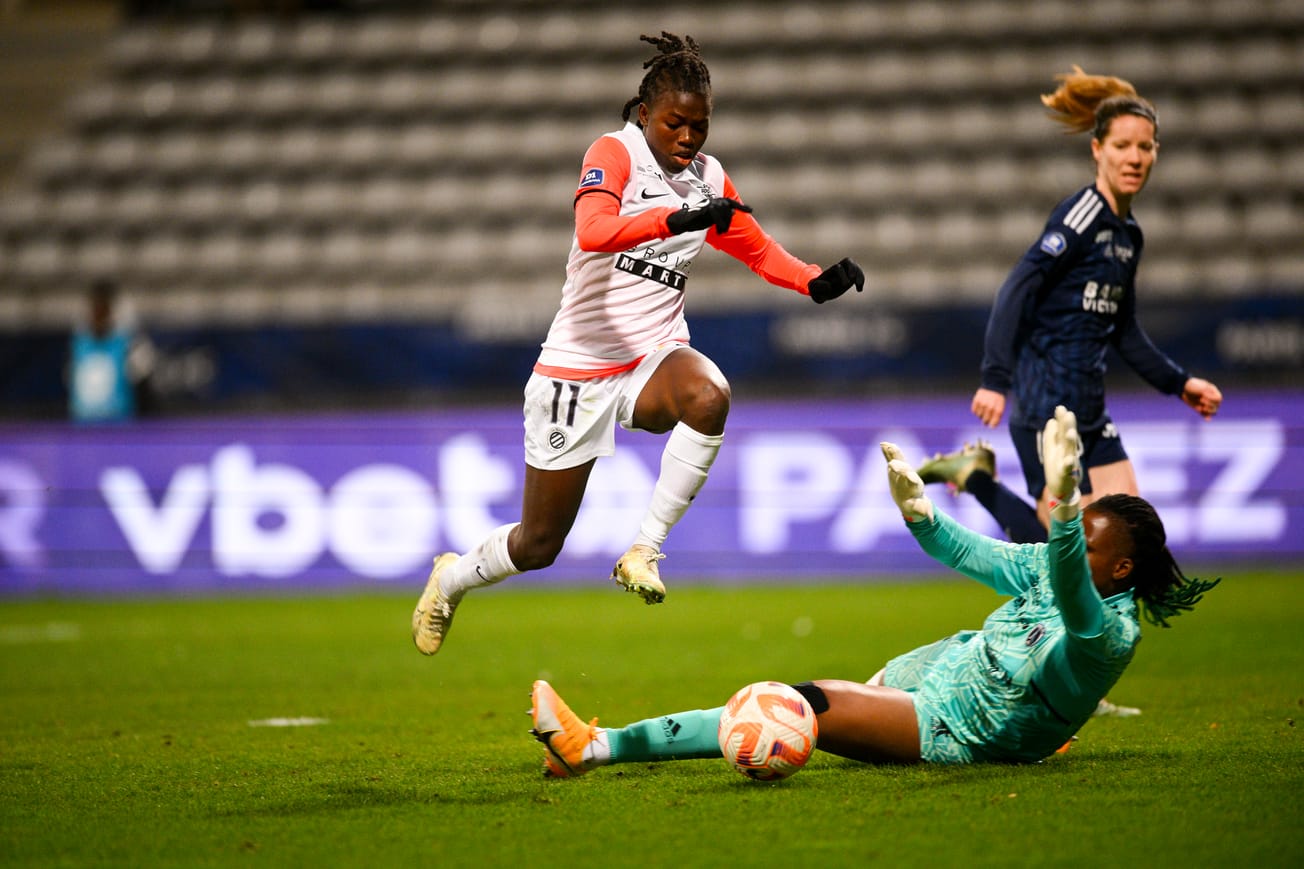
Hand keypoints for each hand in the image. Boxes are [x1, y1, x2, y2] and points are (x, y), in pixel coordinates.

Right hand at [666, 197, 752, 234]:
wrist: (683, 221)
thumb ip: (722, 215)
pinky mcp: (707, 208)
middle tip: (722, 231)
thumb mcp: (712, 218)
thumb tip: (733, 212)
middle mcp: (714, 200)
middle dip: (728, 223)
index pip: (731, 202)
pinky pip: (718, 218)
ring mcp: (711, 204)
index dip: (741, 206)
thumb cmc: (696, 220)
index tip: (751, 210)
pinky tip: (718, 232)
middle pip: (729, 211)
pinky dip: (719, 225)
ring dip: (724, 226)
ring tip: (719, 232)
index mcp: (716, 201)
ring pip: (725, 215)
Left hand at [808, 257, 865, 303]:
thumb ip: (819, 287)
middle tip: (853, 279)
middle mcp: (839, 268)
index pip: (837, 267)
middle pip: (848, 261)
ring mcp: (845, 271)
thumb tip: (829, 286)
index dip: (842, 275)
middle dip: (853, 269)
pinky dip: (861, 280)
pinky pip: (859, 274)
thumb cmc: (816, 289)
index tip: (844, 285)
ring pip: (855, 267)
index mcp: (830, 271)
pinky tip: (859, 290)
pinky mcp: (851, 276)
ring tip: (859, 286)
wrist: (821, 290)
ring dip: (860, 275)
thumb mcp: (814, 289)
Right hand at [880, 442, 933, 522]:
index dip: (911, 479)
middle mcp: (910, 476)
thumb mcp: (920, 510)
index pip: (914, 481)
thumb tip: (930, 518)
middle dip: (900, 467)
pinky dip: (887, 453)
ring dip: (894, 454)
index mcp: (916, 487)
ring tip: (888, 446)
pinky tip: (882, 444)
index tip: (909, 476)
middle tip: (893, 464)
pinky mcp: (895, 468)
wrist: (912, 497)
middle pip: (905, 470)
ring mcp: (903, 470)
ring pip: (899, 460)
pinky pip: (891, 459)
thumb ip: (923, 511)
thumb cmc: (917, 505)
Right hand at [971, 388, 1005, 427]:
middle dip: (986, 421)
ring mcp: (982, 404)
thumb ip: (997, 418)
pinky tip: (980, 407)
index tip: (991, 425)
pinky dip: (976, 411)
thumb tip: (991, 427)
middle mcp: (990, 407)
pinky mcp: (976, 401)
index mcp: (997, 410)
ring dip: (981, 415)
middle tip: (987, 417)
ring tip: (984, 410)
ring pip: (979, 416)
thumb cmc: (997, 399)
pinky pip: (974, 411)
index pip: (992, 424)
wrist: (993, 386)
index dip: (991, 426)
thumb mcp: (1001, 408)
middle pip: (985, 421)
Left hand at [1041, 405, 1081, 519]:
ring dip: (1071, 442)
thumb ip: (1052, 435)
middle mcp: (1066, 452)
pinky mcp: (1066, 474)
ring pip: (1070, 451)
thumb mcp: (1052, 450)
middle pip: (1067, 437)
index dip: (1062, 420)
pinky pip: (1067, 469)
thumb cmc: (1057, 467)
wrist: (1061, 489)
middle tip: (1068, 414)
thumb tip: (1051, 421)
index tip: (1060, 407)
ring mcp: (1068, 462)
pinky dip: (1068, 464)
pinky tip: (1069, 460)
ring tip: (1071, 433)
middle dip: (1068, 426)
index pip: (1062, 430)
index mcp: (1061, 446)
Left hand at [1181, 377, 1221, 419]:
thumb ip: (1207, 394)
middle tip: (1200, 400)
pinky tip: (1207, 419)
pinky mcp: (1201, 409)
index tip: (1202, 396)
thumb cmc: (1193, 385)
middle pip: (1217, 405)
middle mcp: (1212, 398)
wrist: (1183, 388)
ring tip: (1202, 409)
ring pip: (1214, 411)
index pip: (1218, 398)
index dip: (1211, 399)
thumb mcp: (1200, 387)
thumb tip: (1209, 403)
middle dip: (1209, 404)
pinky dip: (1207, 417)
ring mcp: (1207, 404)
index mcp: (1214, 391)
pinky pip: (1206, 415)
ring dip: (1209, 411)